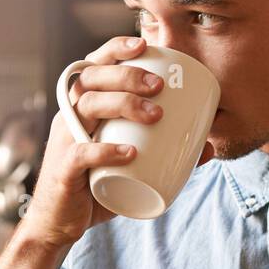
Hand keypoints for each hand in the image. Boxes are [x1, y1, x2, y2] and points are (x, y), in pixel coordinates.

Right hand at [23, 34, 164, 248]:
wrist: (60, 223)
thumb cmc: (96, 186)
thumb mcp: (131, 165)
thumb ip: (166, 153)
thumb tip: (208, 147)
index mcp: (84, 107)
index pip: (95, 65)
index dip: (116, 49)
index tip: (146, 45)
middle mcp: (71, 117)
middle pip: (93, 79)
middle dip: (128, 75)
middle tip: (160, 87)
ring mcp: (65, 141)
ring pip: (88, 107)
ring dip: (123, 104)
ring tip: (156, 115)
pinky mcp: (64, 170)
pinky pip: (81, 154)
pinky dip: (107, 151)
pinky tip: (130, 152)